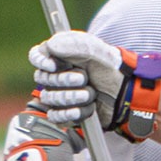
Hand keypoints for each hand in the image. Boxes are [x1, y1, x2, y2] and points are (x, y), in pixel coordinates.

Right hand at [29, 31, 160, 140]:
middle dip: (63, 80)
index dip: (40, 61)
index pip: (36, 56)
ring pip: (49, 98)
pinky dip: (71, 113)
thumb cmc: (110, 67)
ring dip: (71, 97)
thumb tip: (50, 45)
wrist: (125, 91)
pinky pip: (56, 116)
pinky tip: (86, 109)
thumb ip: (74, 44)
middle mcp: (55, 75)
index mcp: (59, 56)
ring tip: (91, 93)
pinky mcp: (65, 113)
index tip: (52, 64)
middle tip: (83, 78)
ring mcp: (59, 95)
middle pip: (43, 79)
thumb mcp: (96, 49)